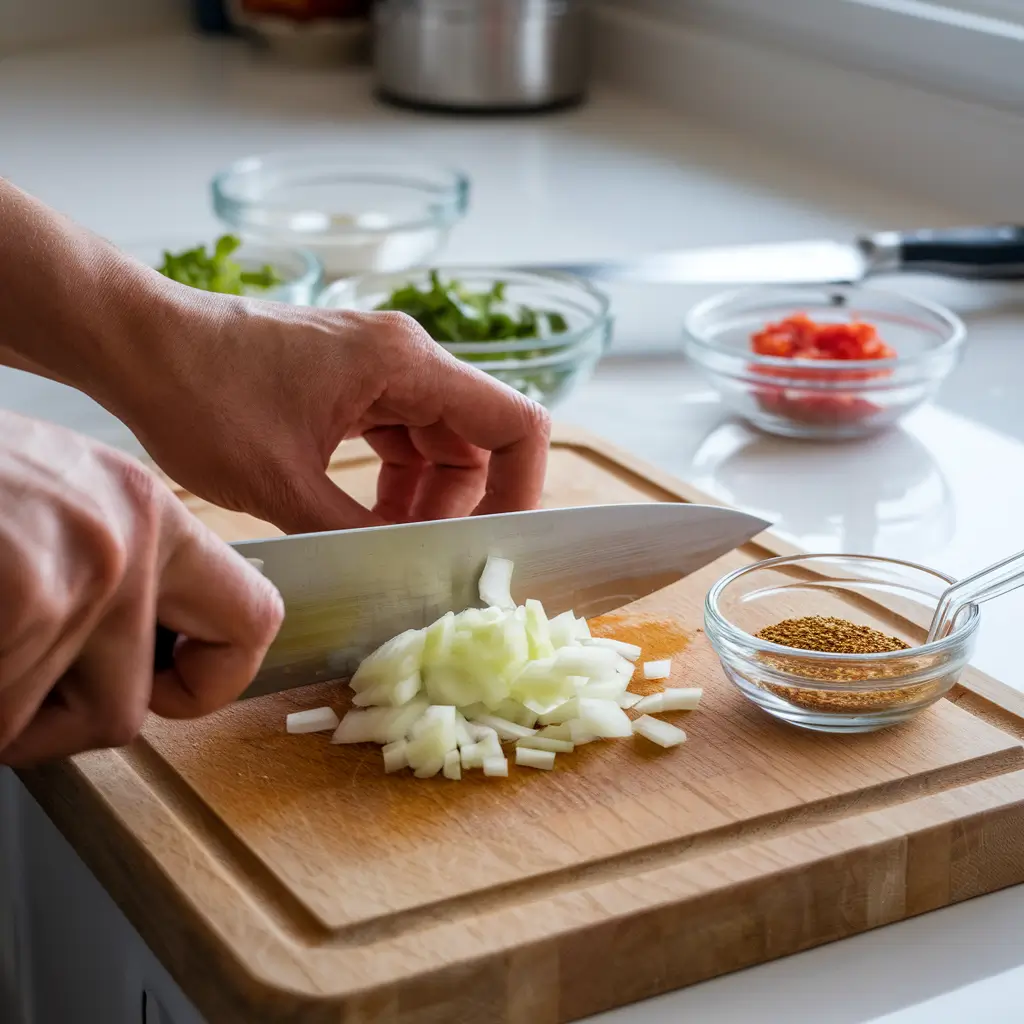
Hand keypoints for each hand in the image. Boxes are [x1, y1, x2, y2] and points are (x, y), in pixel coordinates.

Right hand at [0, 412, 282, 766]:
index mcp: (148, 509)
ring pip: (46, 726)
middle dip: (59, 725)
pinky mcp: (28, 595)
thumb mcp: (55, 500)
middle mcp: (131, 537)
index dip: (210, 679)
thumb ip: (112, 567)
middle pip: (130, 710)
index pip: (254, 619)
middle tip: (15, 687)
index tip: (166, 689)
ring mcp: (82, 570)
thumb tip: (149, 657)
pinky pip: (1, 719)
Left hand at [108, 298, 551, 534]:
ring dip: (423, 498)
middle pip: (477, 441)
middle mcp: (404, 356)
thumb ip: (355, 532)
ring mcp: (378, 367)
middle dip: (459, 505)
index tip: (493, 542)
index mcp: (405, 363)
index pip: (515, 423)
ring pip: (439, 444)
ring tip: (382, 540)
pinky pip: (400, 438)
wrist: (136, 343)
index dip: (522, 489)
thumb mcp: (280, 485)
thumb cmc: (199, 395)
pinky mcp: (350, 381)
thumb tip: (402, 578)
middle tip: (419, 554)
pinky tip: (362, 516)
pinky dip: (394, 481)